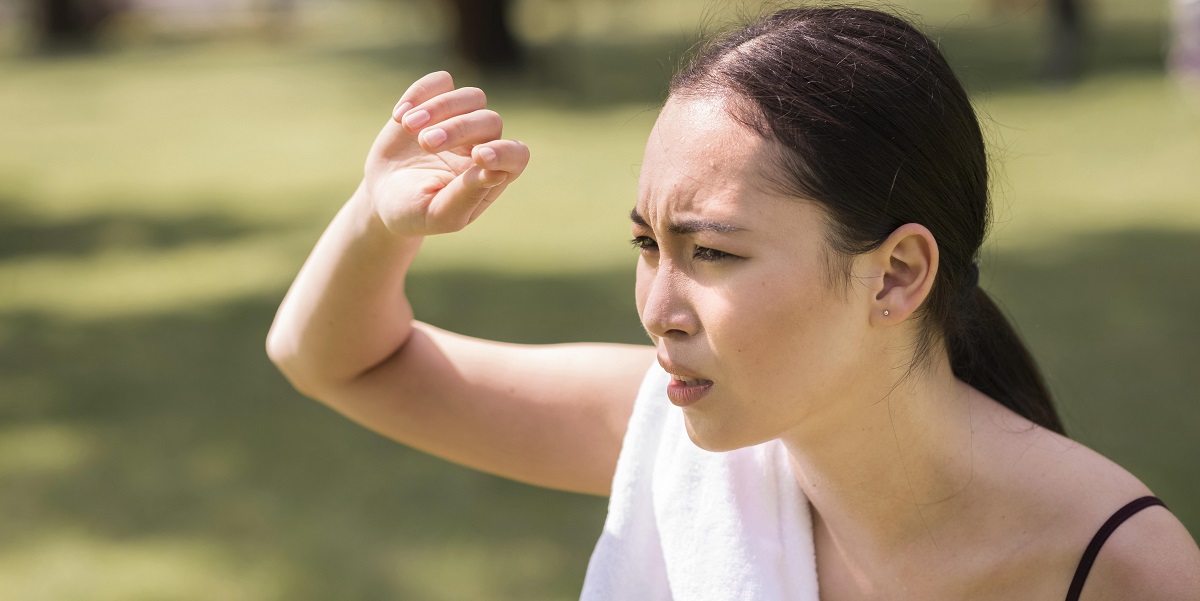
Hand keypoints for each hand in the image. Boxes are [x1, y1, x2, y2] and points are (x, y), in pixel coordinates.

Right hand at [361, 71, 529, 236]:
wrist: (382, 194)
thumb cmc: (414, 211)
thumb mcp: (437, 213)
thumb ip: (465, 197)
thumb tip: (496, 173)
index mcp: (492, 175)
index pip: (516, 157)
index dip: (504, 153)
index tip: (478, 157)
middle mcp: (484, 143)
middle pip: (490, 121)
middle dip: (459, 128)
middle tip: (426, 143)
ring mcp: (462, 119)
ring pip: (472, 97)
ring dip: (441, 107)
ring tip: (408, 126)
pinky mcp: (436, 102)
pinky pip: (442, 81)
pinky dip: (421, 93)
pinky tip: (399, 117)